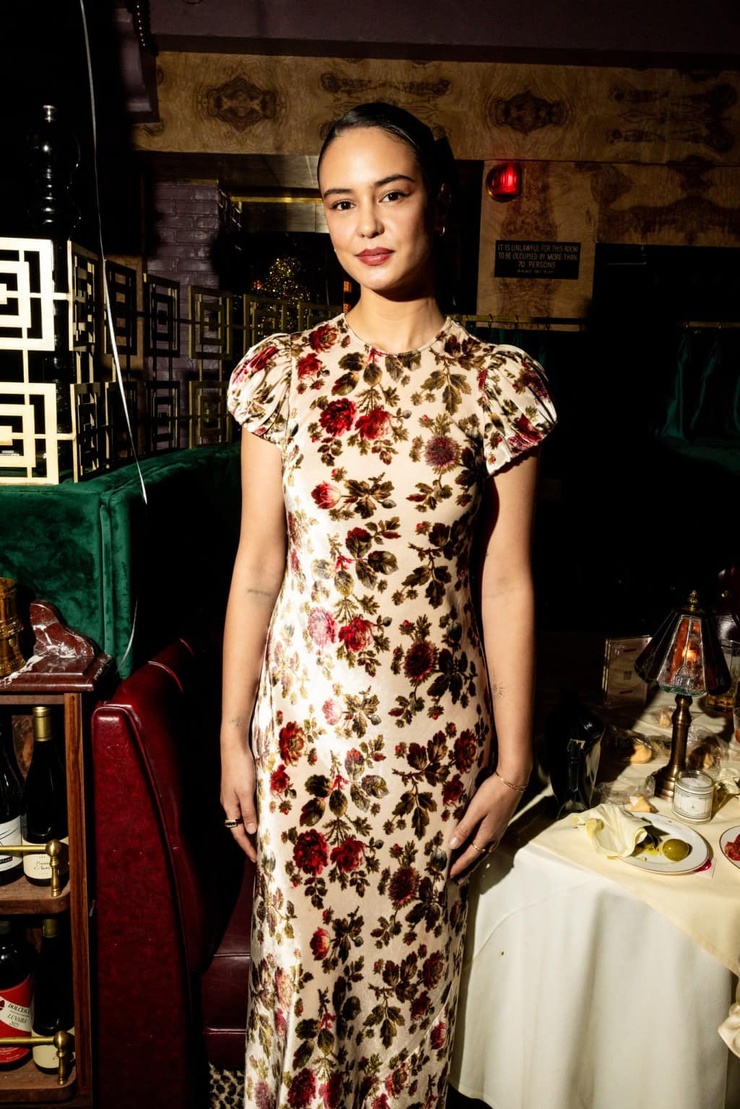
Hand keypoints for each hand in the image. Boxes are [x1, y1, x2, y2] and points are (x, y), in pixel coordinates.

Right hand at [220, 744, 257, 861]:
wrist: (234, 745)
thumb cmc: (240, 768)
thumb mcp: (246, 791)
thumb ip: (248, 811)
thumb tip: (251, 831)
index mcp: (230, 806)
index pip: (238, 833)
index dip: (246, 847)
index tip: (255, 859)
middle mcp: (229, 803)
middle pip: (238, 827)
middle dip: (247, 841)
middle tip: (259, 852)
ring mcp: (233, 794)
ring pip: (242, 817)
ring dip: (250, 828)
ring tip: (261, 838)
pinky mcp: (238, 786)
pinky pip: (245, 807)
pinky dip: (252, 815)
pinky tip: (260, 815)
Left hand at [448, 773, 522, 878]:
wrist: (514, 780)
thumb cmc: (492, 793)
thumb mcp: (476, 810)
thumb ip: (464, 828)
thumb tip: (452, 846)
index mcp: (486, 835)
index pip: (470, 855)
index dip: (459, 865)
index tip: (449, 875)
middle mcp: (493, 836)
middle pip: (478, 857)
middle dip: (467, 868)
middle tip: (457, 879)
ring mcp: (498, 830)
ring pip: (484, 851)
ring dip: (474, 860)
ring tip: (466, 867)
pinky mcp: (500, 823)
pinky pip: (488, 844)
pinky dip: (480, 850)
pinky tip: (479, 847)